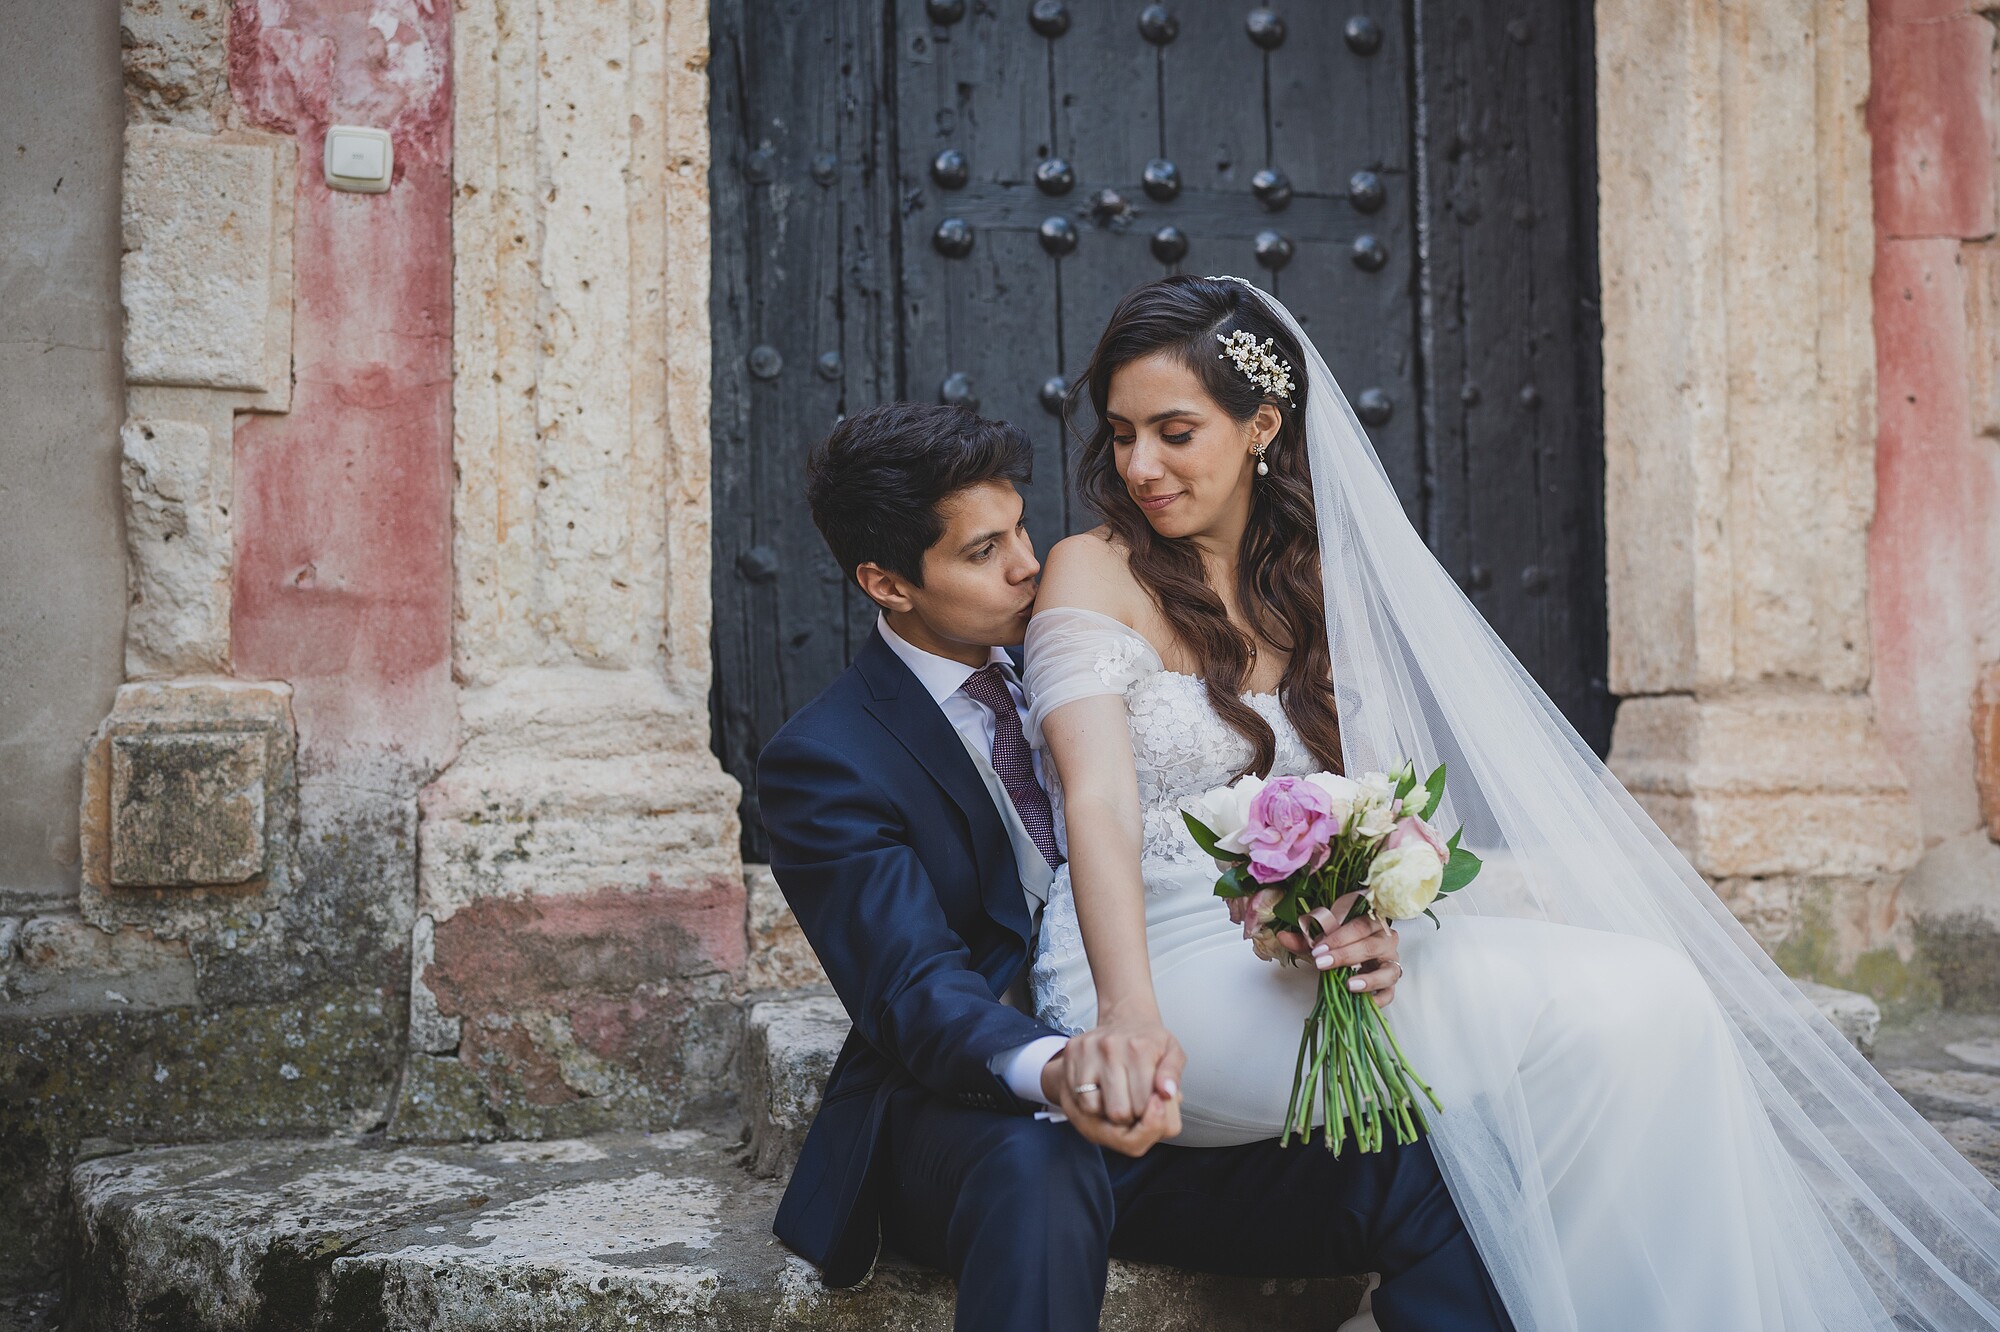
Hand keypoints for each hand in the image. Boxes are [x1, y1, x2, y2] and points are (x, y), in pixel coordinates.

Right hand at [1042, 1007, 1184, 1130]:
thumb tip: (1167, 1093)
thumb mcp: (1173, 1053)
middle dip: (1128, 1115)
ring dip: (1106, 1110)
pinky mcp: (1072, 1051)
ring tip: (1117, 1096)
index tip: (1148, 1103)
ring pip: (1093, 1107)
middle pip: (1117, 1111)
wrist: (1127, 1017)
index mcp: (1140, 1048)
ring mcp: (1088, 1048)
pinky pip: (1077, 1096)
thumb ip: (1173, 1075)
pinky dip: (1090, 1100)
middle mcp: (1111, 1046)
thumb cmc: (1149, 1041)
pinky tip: (1101, 1090)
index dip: (1147, 1113)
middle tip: (1133, 1102)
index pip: (1142, 1107)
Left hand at [1275, 891, 1402, 1006]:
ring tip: (1350, 985)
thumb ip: (1303, 939)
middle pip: (1371, 946)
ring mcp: (1391, 962)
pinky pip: (1390, 992)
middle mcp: (1386, 940)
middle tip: (1323, 963)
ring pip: (1388, 970)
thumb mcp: (1322, 939)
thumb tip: (1282, 936)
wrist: (1354, 952)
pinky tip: (1364, 1001)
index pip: (1359, 926)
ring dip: (1369, 979)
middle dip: (1345, 955)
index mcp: (1371, 921)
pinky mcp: (1390, 982)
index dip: (1339, 937)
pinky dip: (1379, 999)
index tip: (1319, 948)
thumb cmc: (1341, 941)